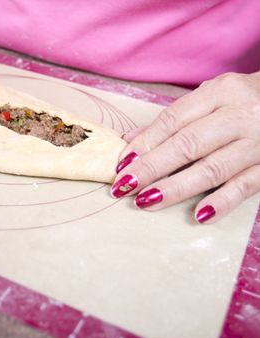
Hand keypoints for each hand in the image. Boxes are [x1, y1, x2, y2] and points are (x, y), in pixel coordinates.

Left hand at [111, 72, 259, 223]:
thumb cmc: (244, 101)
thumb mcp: (212, 97)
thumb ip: (173, 119)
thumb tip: (130, 142)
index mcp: (222, 92)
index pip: (174, 120)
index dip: (145, 143)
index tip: (121, 164)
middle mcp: (241, 115)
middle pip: (188, 144)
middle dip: (151, 167)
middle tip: (123, 185)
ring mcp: (259, 142)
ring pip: (213, 168)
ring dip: (176, 187)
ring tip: (146, 201)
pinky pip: (246, 187)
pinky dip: (223, 201)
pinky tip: (200, 215)